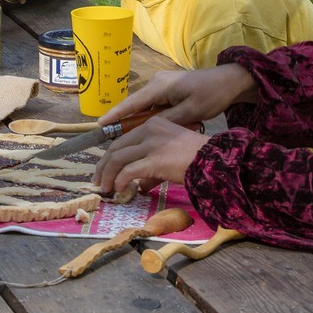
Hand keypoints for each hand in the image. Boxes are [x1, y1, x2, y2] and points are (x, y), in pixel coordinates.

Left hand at [94, 116, 211, 195]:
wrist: (214, 161)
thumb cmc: (197, 158)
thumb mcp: (171, 149)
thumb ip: (152, 159)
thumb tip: (138, 183)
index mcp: (152, 123)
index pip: (123, 139)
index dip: (110, 155)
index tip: (104, 168)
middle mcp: (149, 130)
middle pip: (116, 147)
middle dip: (103, 165)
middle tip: (98, 180)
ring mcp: (151, 144)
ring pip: (118, 158)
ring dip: (108, 175)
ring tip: (105, 188)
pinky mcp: (154, 160)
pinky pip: (128, 171)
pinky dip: (120, 181)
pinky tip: (120, 189)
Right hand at [99, 65, 256, 131]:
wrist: (228, 81)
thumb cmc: (211, 95)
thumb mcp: (190, 112)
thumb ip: (167, 122)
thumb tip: (146, 132)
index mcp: (160, 87)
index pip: (131, 103)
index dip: (114, 115)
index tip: (99, 125)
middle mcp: (156, 84)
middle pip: (134, 106)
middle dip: (122, 122)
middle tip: (109, 140)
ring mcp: (161, 86)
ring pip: (143, 107)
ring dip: (136, 122)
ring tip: (123, 140)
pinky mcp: (167, 90)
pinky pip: (152, 106)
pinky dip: (147, 118)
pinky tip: (144, 131)